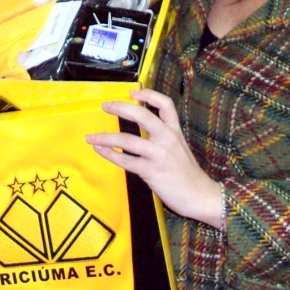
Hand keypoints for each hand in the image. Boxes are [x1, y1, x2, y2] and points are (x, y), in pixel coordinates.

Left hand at [86, 89, 222, 227]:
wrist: (200, 196)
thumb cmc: (187, 173)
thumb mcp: (179, 148)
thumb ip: (164, 136)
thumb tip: (142, 126)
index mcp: (175, 131)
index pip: (165, 104)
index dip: (148, 95)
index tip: (132, 92)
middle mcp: (167, 139)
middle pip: (142, 115)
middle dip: (120, 108)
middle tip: (105, 106)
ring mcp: (159, 155)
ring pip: (127, 140)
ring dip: (105, 137)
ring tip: (90, 137)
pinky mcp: (151, 171)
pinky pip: (125, 160)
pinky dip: (109, 154)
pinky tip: (99, 150)